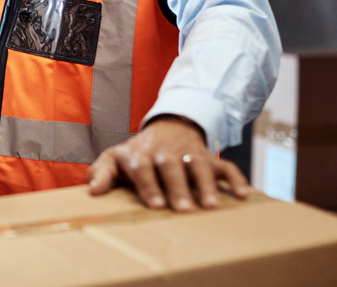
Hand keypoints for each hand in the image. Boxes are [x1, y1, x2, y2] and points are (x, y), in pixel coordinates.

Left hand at [86, 116, 249, 211]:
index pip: (142, 168)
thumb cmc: (137, 153)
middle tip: (184, 209)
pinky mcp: (207, 157)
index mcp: (140, 155)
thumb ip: (101, 172)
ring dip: (206, 184)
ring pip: (199, 165)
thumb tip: (93, 191)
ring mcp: (188, 154)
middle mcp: (165, 153)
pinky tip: (243, 195)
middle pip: (171, 167)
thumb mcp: (114, 158)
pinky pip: (224, 166)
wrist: (166, 127)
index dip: (149, 185)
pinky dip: (235, 179)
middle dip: (178, 187)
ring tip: (211, 205)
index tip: (156, 205)